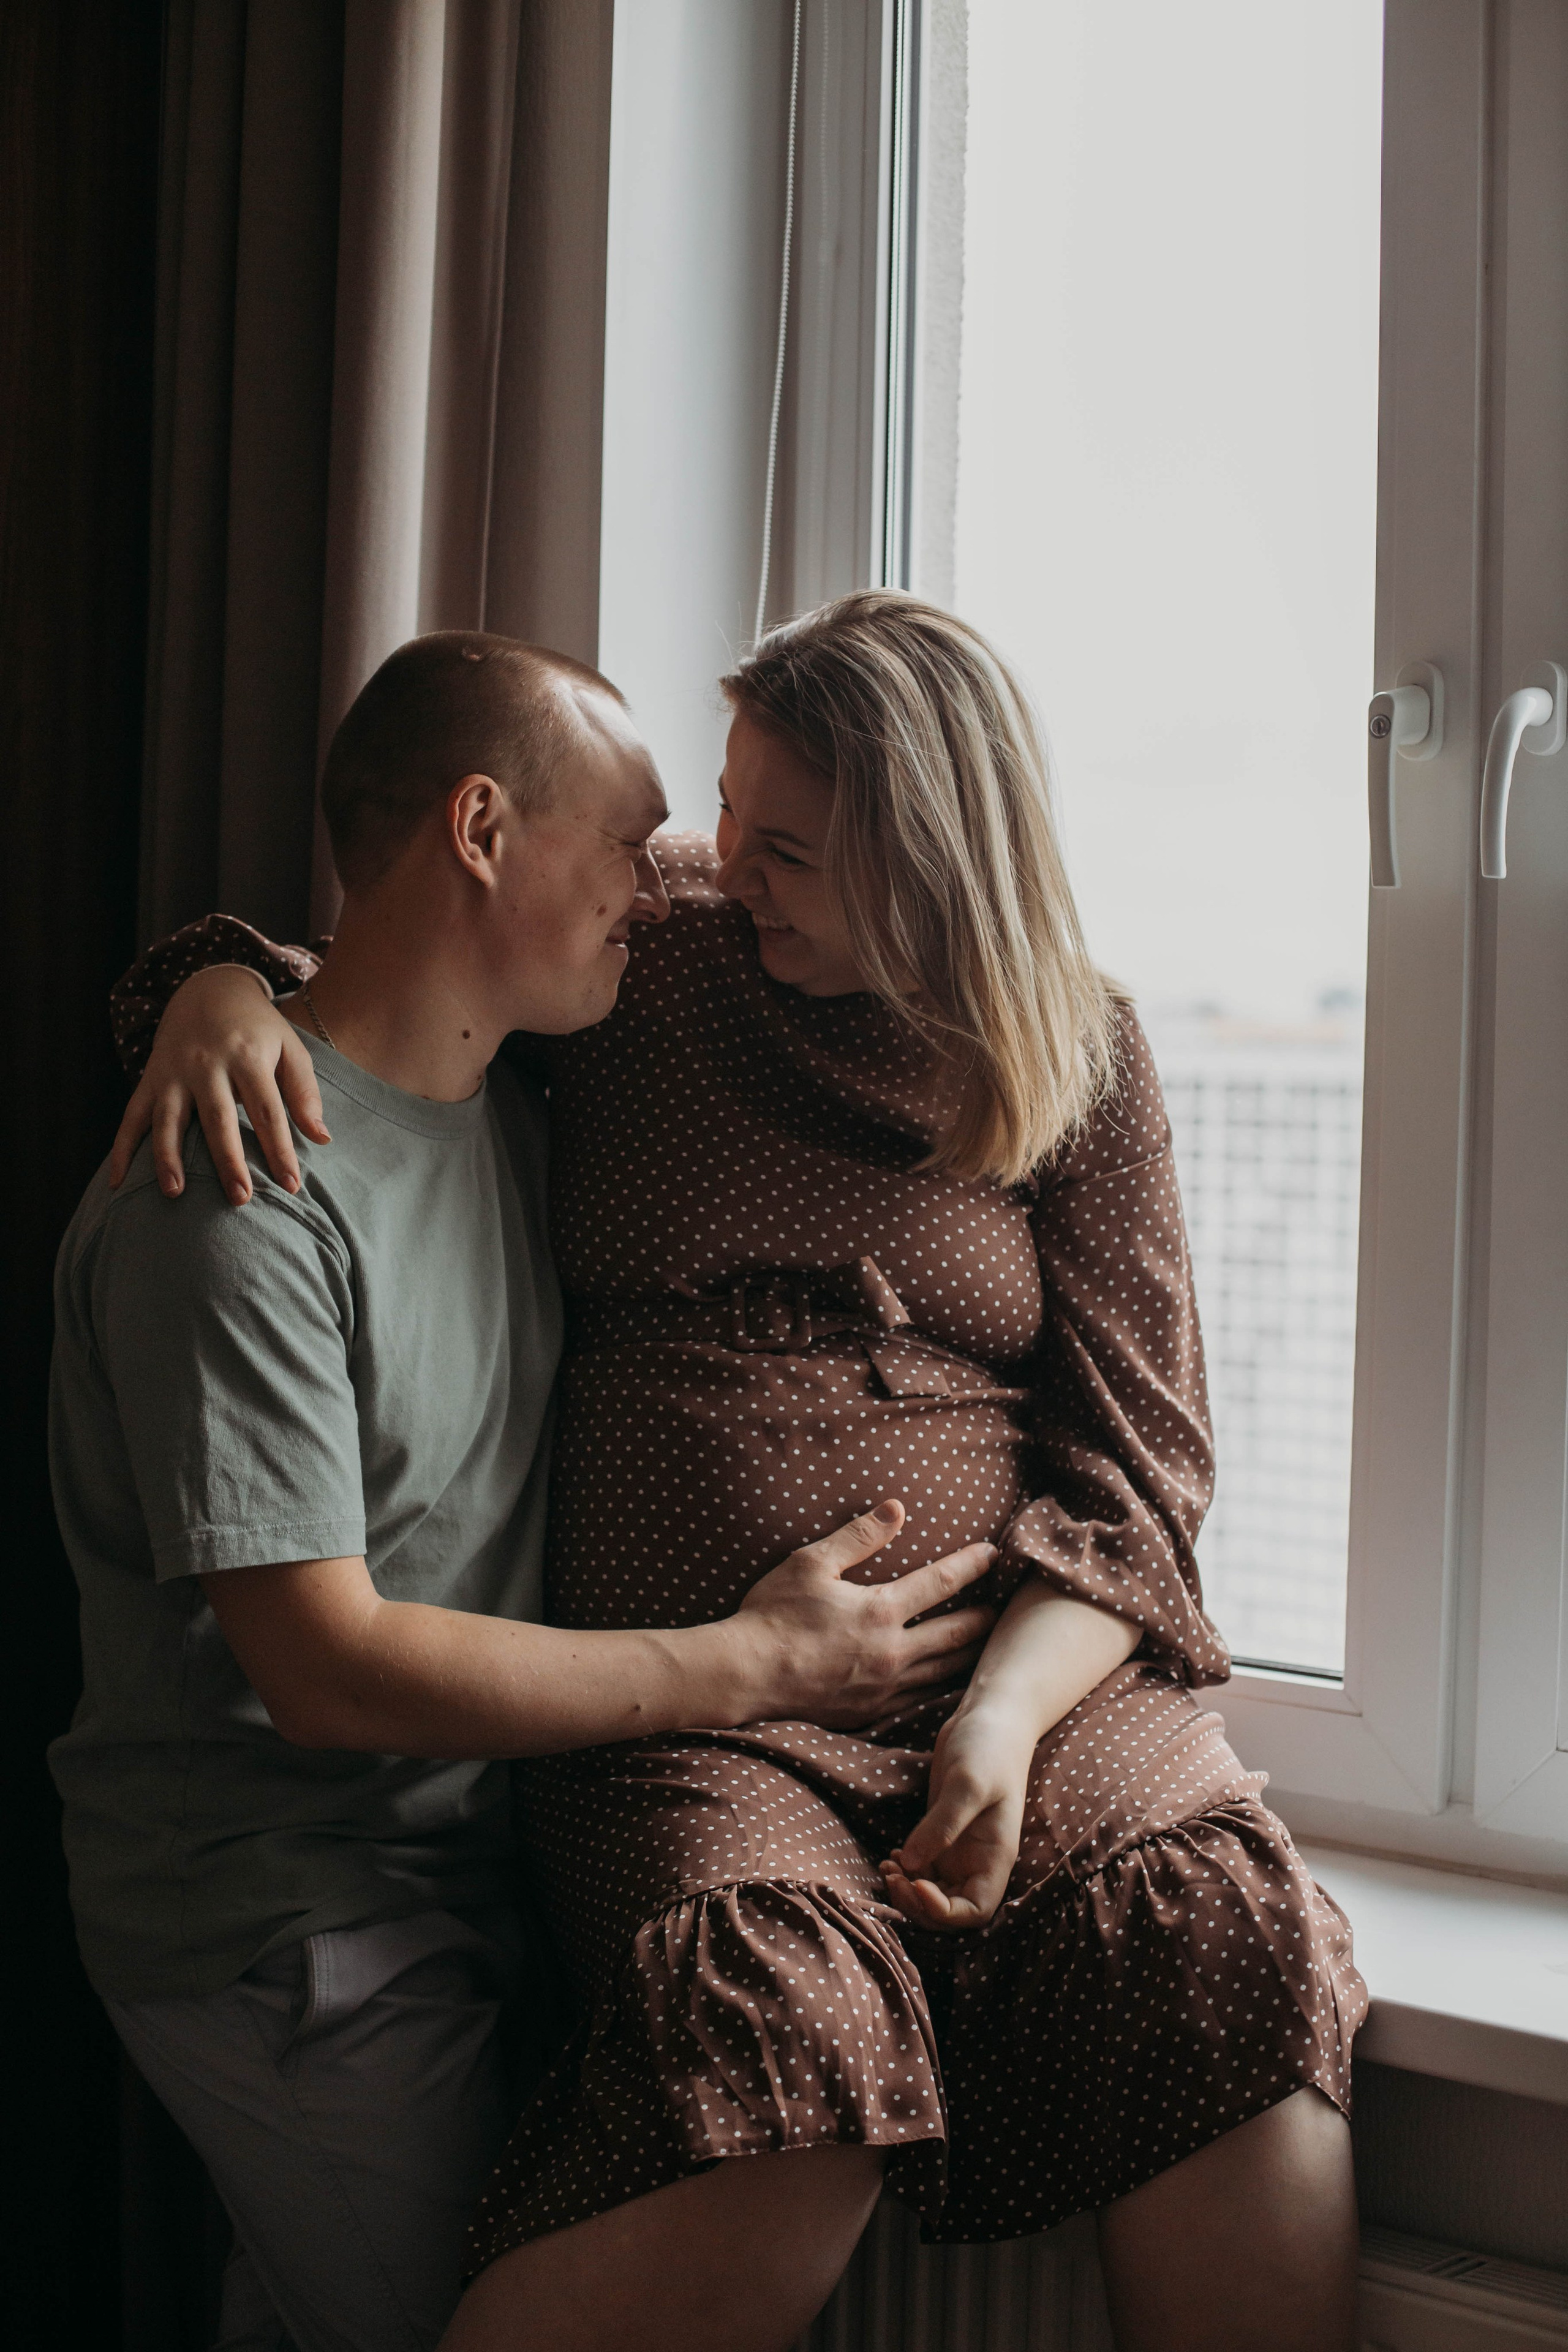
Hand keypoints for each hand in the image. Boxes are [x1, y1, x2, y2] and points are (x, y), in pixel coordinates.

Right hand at [109, 967, 329, 1206]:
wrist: (209, 990)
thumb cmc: (258, 1030)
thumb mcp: (290, 1048)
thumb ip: (305, 1093)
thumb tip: (322, 1139)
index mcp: (247, 1056)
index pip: (267, 1111)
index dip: (280, 1149)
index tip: (291, 1186)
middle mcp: (207, 1064)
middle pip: (219, 1118)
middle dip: (228, 1161)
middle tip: (240, 1199)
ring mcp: (174, 1072)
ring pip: (169, 1118)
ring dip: (168, 1157)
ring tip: (175, 1193)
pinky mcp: (150, 1079)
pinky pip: (132, 1116)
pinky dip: (123, 1149)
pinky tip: (120, 1182)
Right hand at [735, 1500, 995, 1730]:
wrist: (745, 1675)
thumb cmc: (772, 1614)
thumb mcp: (811, 1562)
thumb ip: (858, 1536)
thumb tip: (896, 1508)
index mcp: (881, 1610)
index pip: (941, 1582)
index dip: (971, 1564)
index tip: (993, 1555)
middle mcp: (893, 1653)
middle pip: (957, 1635)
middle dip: (985, 1620)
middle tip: (1003, 1610)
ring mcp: (884, 1689)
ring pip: (945, 1674)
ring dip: (971, 1658)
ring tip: (987, 1648)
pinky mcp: (870, 1713)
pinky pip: (920, 1702)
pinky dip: (943, 1690)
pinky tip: (949, 1687)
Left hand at [879, 1700, 1034, 1931]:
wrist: (989, 1717)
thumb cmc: (988, 1747)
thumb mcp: (967, 1783)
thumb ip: (942, 1825)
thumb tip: (912, 1865)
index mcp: (995, 1857)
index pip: (975, 1911)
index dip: (944, 1912)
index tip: (918, 1883)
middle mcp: (978, 1860)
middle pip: (949, 1909)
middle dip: (918, 1904)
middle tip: (893, 1877)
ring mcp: (959, 1848)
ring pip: (932, 1892)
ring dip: (907, 1890)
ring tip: (887, 1866)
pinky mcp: (941, 1832)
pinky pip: (923, 1868)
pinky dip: (906, 1871)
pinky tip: (893, 1854)